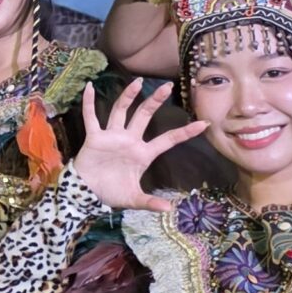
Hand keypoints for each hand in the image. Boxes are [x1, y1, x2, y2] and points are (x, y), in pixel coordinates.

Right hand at [69, 78, 205, 210]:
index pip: (168, 140)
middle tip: (167, 86)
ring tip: (137, 82)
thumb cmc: (111, 193)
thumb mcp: (134, 199)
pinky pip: (91, 117)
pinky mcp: (95, 137)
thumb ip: (150, 202)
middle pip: (144, 116)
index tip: (204, 124)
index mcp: (143, 153)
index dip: (185, 132)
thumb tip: (169, 210)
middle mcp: (130, 140)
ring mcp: (112, 136)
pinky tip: (89, 87)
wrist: (87, 193)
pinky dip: (89, 103)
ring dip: (128, 96)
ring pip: (121, 111)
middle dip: (154, 101)